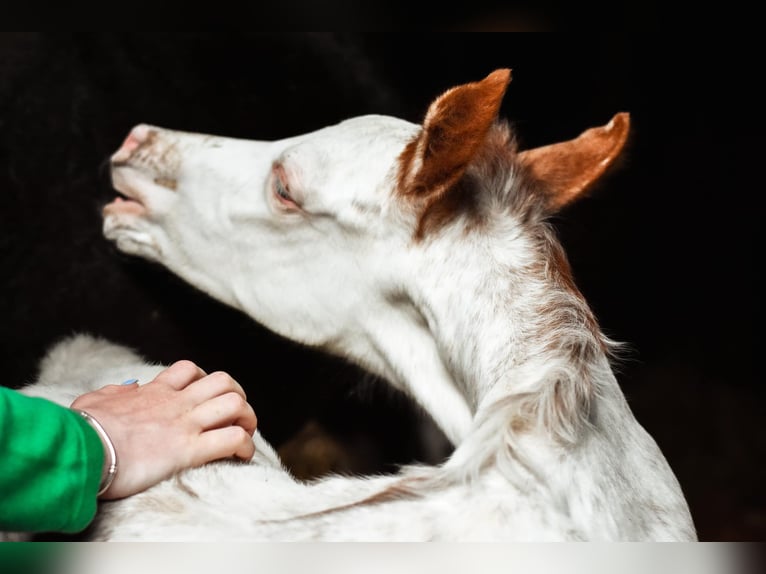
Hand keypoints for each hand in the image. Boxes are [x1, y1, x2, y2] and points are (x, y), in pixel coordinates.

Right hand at [70, 360, 256, 499]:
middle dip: (237, 395)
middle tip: (235, 415)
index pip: (189, 370)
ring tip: (245, 433)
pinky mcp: (190, 449)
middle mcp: (176, 403)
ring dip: (247, 418)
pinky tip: (242, 455)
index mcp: (154, 392)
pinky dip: (245, 446)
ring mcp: (186, 424)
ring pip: (236, 404)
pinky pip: (233, 439)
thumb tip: (128, 388)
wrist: (82, 451)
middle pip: (224, 381)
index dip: (204, 379)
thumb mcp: (93, 402)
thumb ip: (114, 394)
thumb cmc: (83, 431)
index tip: (205, 396)